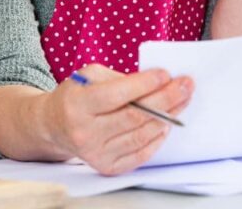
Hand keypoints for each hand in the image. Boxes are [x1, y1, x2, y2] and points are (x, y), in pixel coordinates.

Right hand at [42, 64, 192, 174]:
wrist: (55, 126)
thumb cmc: (77, 96)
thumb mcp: (89, 76)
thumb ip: (119, 79)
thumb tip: (156, 82)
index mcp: (78, 105)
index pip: (116, 95)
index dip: (144, 84)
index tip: (166, 74)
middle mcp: (85, 132)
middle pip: (134, 116)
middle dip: (166, 98)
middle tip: (186, 85)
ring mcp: (96, 153)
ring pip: (141, 135)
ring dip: (167, 117)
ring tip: (182, 101)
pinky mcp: (107, 166)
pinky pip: (140, 154)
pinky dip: (157, 138)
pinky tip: (166, 123)